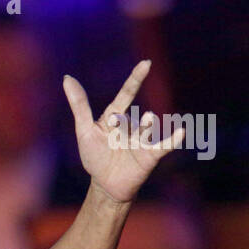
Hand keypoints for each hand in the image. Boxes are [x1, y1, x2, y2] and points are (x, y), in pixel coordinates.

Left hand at [62, 60, 184, 203]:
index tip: (146, 63)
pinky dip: (173, 140)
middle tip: (113, 124)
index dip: (135, 79)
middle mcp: (131, 126)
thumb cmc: (94, 157)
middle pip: (130, 118)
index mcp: (115, 118)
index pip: (126, 95)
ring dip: (147, 125)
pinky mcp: (149, 156)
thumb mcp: (84, 130)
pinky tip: (181, 132)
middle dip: (121, 121)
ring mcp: (142, 141)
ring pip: (146, 129)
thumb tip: (67, 78)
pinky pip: (163, 146)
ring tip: (149, 118)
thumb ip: (79, 105)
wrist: (105, 185)